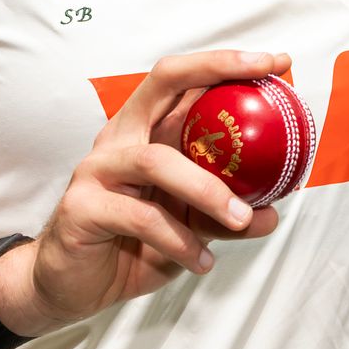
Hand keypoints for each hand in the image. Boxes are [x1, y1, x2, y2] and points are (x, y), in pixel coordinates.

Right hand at [0, 50, 287, 337]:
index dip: (226, 63)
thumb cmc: (132, 244)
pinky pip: (141, 217)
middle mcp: (120, 138)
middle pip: (163, 83)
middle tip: (266, 84)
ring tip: (241, 219)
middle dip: (217, 72)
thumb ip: (225, 215)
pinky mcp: (82, 206)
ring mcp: (97, 169)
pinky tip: (202, 262)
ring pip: (157, 160)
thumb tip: (270, 215)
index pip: (183, 79)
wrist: (71, 286)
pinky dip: (180, 241)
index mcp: (146, 131)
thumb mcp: (189, 225)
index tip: (277, 62)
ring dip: (208, 190)